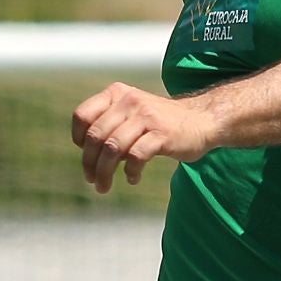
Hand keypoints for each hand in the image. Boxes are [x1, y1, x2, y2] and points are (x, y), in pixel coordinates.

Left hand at [71, 82, 206, 193]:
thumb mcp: (131, 113)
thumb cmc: (160, 123)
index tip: (86, 153)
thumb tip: (88, 156)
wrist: (202, 120)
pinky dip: (130, 172)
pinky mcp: (162, 134)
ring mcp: (146, 116)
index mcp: (117, 94)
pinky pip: (136, 156)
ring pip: (112, 148)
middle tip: (92, 180)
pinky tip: (133, 178)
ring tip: (104, 186)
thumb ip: (109, 125)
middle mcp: (129, 101)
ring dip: (104, 172)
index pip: (82, 115)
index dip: (78, 139)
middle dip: (89, 163)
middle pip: (95, 136)